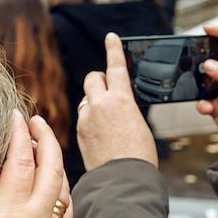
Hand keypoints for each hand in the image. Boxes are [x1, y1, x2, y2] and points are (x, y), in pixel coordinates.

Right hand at [0, 110, 71, 217]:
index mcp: (8, 214)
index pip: (20, 163)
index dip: (19, 135)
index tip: (15, 116)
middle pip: (51, 169)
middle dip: (46, 139)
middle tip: (36, 122)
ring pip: (63, 190)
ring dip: (57, 164)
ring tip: (46, 150)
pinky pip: (65, 213)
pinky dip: (64, 192)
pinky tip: (57, 191)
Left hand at [76, 33, 157, 171]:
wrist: (123, 180)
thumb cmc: (139, 155)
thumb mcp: (138, 123)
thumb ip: (124, 108)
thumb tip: (116, 106)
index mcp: (120, 99)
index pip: (115, 66)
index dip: (114, 49)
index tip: (110, 37)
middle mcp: (100, 104)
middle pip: (93, 78)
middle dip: (100, 80)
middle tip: (108, 90)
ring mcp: (86, 118)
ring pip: (87, 99)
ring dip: (95, 103)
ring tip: (109, 123)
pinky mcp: (79, 131)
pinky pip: (84, 117)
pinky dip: (91, 121)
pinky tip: (102, 136)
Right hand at [196, 24, 217, 162]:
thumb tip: (209, 65)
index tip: (208, 28)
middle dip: (207, 58)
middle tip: (194, 56)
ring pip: (208, 79)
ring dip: (202, 82)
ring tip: (200, 85)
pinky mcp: (217, 107)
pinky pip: (203, 99)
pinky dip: (201, 102)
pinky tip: (205, 108)